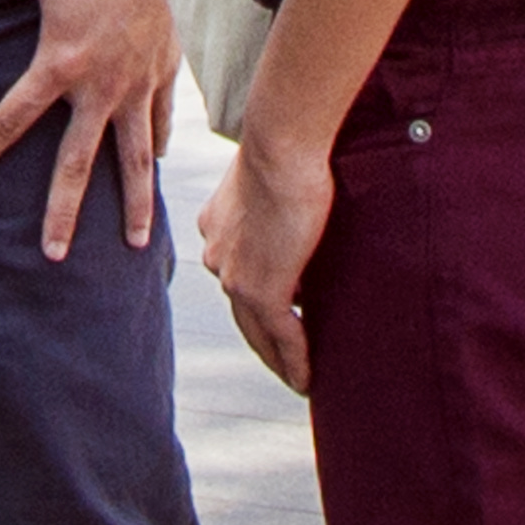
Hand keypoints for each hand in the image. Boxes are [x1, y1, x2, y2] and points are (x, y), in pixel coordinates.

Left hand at [0, 0, 174, 257]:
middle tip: (53, 255)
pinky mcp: (165, 68)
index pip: (13, 117)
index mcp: (61, 61)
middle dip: (64, 212)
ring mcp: (138, 81)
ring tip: (135, 245)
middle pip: (78, 162)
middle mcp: (101, 84)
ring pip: (135, 156)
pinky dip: (157, 144)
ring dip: (135, 202)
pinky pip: (161, 118)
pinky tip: (153, 166)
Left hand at [196, 125, 336, 393]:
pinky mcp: (262, 289)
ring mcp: (236, 277)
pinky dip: (296, 359)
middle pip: (242, 311)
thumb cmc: (287, 144)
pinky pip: (282, 334)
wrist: (280, 146)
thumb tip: (304, 203)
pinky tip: (307, 379)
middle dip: (263, 340)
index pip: (237, 271)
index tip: (276, 309)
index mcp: (217, 227)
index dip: (255, 294)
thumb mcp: (275, 174)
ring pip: (258, 331)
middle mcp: (218, 256)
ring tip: (298, 378)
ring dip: (277, 358)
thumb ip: (278, 194)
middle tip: (284, 362)